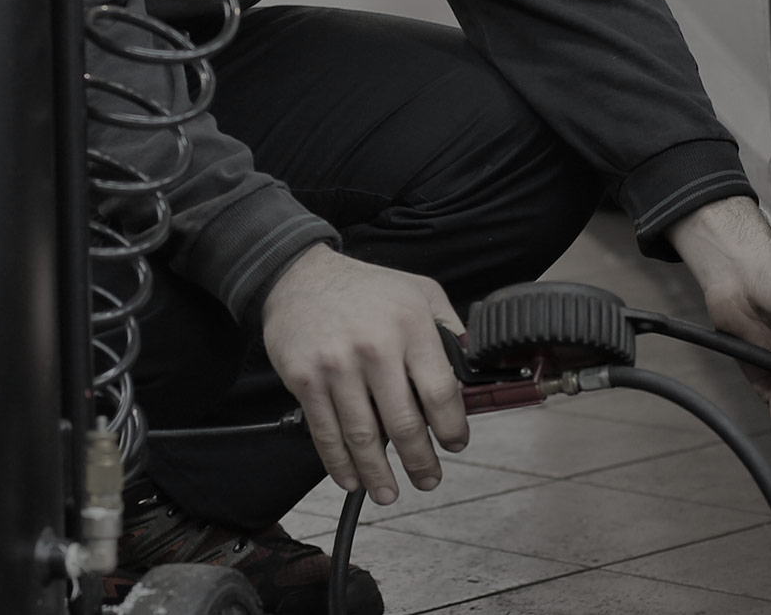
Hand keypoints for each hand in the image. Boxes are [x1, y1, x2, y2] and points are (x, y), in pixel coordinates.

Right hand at [261, 243, 469, 504]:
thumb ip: (449, 329)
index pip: (440, 392)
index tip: (456, 443)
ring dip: (378, 473)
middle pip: (403, 422)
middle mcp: (375, 349)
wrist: (298, 276)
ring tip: (390, 493)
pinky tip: (350, 479)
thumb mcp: (421, 292)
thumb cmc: (367, 288)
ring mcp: (337, 367)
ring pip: (363, 435)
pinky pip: (325, 431)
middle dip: (419, 461)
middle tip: (429, 480)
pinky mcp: (305, 380)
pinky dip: (338, 462)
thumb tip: (472, 369)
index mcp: (411, 327)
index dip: (451, 427)